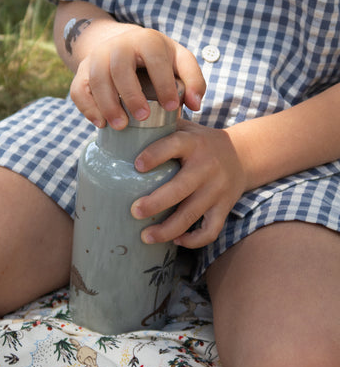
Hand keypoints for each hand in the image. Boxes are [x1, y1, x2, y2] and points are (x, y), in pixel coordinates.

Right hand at [69, 25, 204, 128]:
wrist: (123, 46)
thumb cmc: (158, 59)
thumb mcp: (180, 61)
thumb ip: (193, 81)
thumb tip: (194, 105)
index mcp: (146, 40)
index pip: (154, 59)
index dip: (164, 84)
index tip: (172, 108)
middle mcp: (118, 45)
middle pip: (120, 68)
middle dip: (131, 95)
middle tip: (143, 118)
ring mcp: (97, 57)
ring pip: (96, 79)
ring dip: (108, 105)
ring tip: (121, 126)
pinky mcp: (82, 71)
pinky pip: (79, 89)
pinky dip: (87, 108)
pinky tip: (101, 124)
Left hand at [130, 119, 247, 247]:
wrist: (242, 154)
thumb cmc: (200, 142)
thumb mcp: (186, 128)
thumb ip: (161, 126)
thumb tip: (123, 126)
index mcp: (193, 143)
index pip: (174, 145)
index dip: (155, 155)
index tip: (137, 165)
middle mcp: (207, 167)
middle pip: (180, 189)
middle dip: (156, 203)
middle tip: (134, 211)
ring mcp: (217, 189)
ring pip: (192, 214)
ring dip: (168, 230)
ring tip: (145, 237)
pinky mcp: (224, 207)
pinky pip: (210, 230)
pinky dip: (194, 240)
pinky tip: (176, 240)